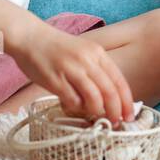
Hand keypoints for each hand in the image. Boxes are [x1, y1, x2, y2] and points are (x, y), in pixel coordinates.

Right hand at [9, 22, 134, 124]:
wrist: (29, 36)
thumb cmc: (56, 48)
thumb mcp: (83, 52)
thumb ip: (96, 70)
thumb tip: (110, 98)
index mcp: (97, 53)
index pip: (119, 81)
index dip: (127, 101)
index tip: (129, 115)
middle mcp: (87, 60)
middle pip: (110, 92)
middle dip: (115, 111)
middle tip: (115, 122)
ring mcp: (71, 69)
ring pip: (94, 98)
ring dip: (97, 111)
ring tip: (94, 115)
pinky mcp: (55, 79)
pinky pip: (73, 100)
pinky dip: (77, 108)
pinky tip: (74, 106)